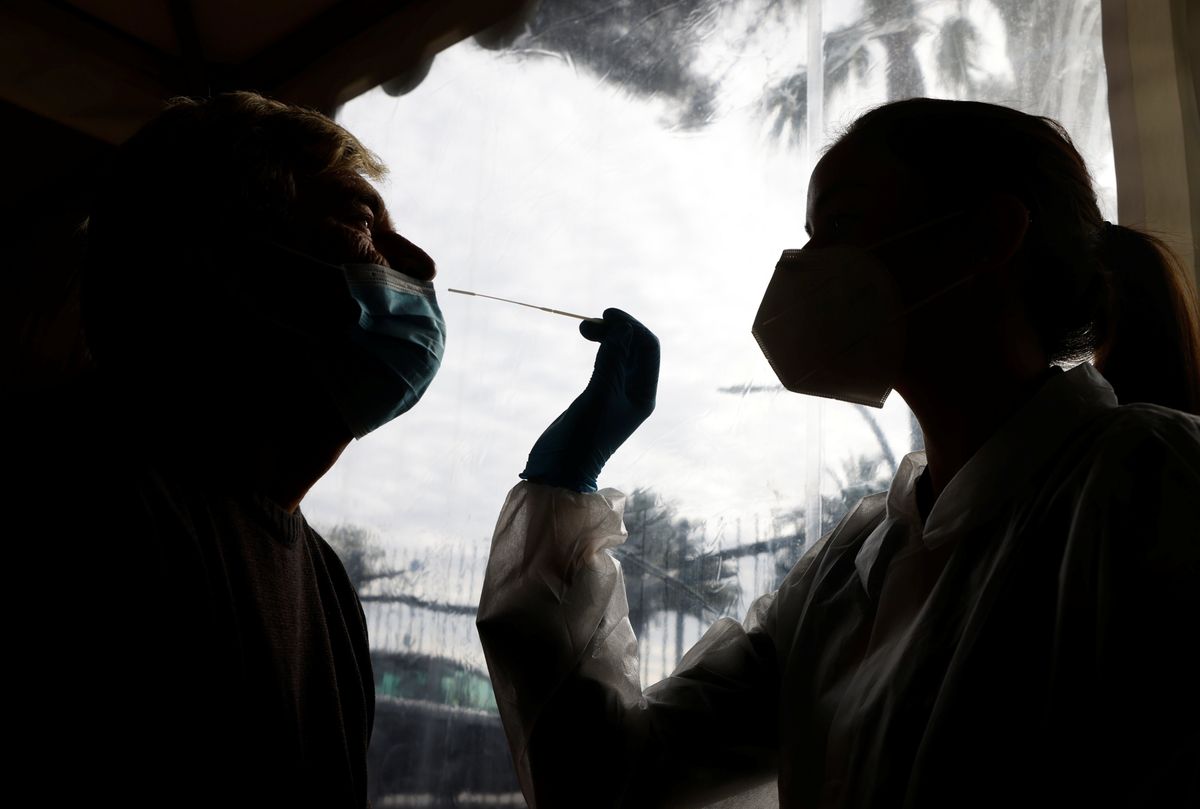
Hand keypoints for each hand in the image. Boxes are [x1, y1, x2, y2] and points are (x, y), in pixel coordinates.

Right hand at [520, 308, 659, 491]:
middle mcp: (635, 393)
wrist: (560, 468)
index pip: (648, 349)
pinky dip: (599, 348)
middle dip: (617, 330)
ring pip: (619, 353)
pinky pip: (606, 363)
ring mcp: (616, 394)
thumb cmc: (583, 438)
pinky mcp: (598, 396)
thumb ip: (612, 361)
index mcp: (644, 395)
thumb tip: (624, 327)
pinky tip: (588, 342)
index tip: (606, 315)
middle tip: (587, 325)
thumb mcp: (599, 395)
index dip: (631, 327)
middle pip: (635, 348)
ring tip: (583, 329)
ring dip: (606, 336)